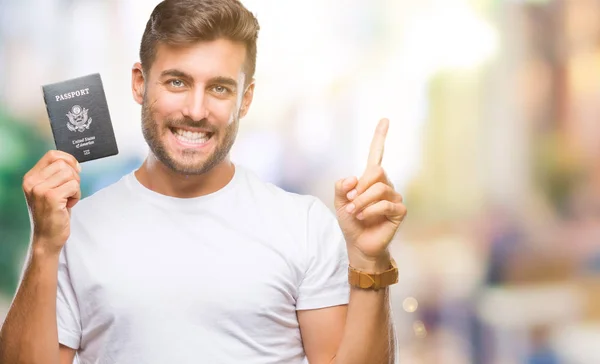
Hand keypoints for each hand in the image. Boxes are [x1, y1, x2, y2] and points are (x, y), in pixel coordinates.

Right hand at [22, 150, 81, 254]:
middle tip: (69, 191)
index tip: (76, 170)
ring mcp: (40, 189)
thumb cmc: (52, 213)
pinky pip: (74, 186)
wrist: (47, 237)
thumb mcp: (49, 189)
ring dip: (75, 187)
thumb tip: (73, 162)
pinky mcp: (51, 197)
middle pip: (64, 164)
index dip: (69, 159)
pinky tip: (68, 205)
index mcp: (31, 177)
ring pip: (70, 174)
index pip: (52, 155)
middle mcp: (32, 182)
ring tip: (67, 198)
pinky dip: (76, 195)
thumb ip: (56, 175)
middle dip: (74, 176)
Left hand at [334, 119, 406, 269]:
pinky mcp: (399, 211)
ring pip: (379, 188)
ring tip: (355, 213)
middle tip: (352, 202)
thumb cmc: (351, 222)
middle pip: (376, 171)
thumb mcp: (340, 203)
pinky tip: (364, 218)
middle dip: (360, 187)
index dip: (380, 137)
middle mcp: (385, 185)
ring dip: (362, 201)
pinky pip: (386, 204)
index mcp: (370, 179)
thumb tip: (353, 178)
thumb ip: (341, 188)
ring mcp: (394, 197)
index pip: (376, 154)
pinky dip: (370, 211)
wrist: (359, 244)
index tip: (384, 119)